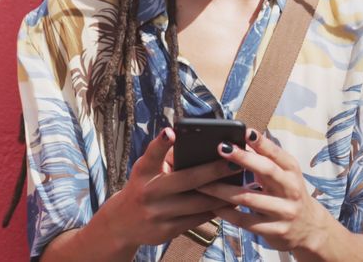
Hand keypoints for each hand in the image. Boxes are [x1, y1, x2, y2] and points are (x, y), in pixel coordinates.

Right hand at [95, 127, 240, 249]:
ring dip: (221, 193)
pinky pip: (197, 220)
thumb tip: (199, 145)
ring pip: (198, 203)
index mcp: (143, 171)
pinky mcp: (166, 231)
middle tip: (235, 162)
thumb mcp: (146, 169)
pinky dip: (214, 210)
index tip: (171, 132)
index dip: (161, 143)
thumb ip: (166, 157)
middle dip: (213, 171)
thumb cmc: (143, 187)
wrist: (122, 224)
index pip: (151, 155)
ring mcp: (157, 213)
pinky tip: (229, 202)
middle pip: (187, 180)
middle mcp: (148, 192)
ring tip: (240, 183)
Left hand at [196, 128, 333, 252]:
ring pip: (249, 198)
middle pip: (266, 170)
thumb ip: (267, 158)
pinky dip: (228, 213)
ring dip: (223, 190)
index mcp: (292, 171)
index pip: (277, 154)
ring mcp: (283, 211)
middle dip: (243, 158)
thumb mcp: (285, 175)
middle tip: (222, 148)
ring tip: (203, 184)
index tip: (245, 131)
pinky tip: (214, 207)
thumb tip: (245, 138)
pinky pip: (246, 221)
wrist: (309, 229)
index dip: (262, 142)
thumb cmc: (289, 194)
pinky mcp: (274, 230)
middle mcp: (291, 189)